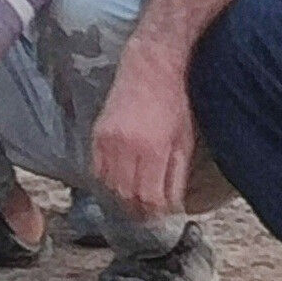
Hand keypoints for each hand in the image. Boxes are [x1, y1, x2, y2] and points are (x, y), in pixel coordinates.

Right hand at [91, 54, 198, 220]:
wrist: (152, 66)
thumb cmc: (176, 101)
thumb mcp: (185, 141)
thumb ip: (176, 174)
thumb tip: (172, 203)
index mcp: (152, 149)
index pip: (149, 197)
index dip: (157, 211)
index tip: (165, 213)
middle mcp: (125, 146)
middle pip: (126, 195)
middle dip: (139, 210)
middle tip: (151, 214)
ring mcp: (107, 139)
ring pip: (108, 185)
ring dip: (122, 198)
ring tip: (136, 200)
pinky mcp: (97, 132)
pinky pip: (96, 168)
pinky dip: (107, 180)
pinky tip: (120, 181)